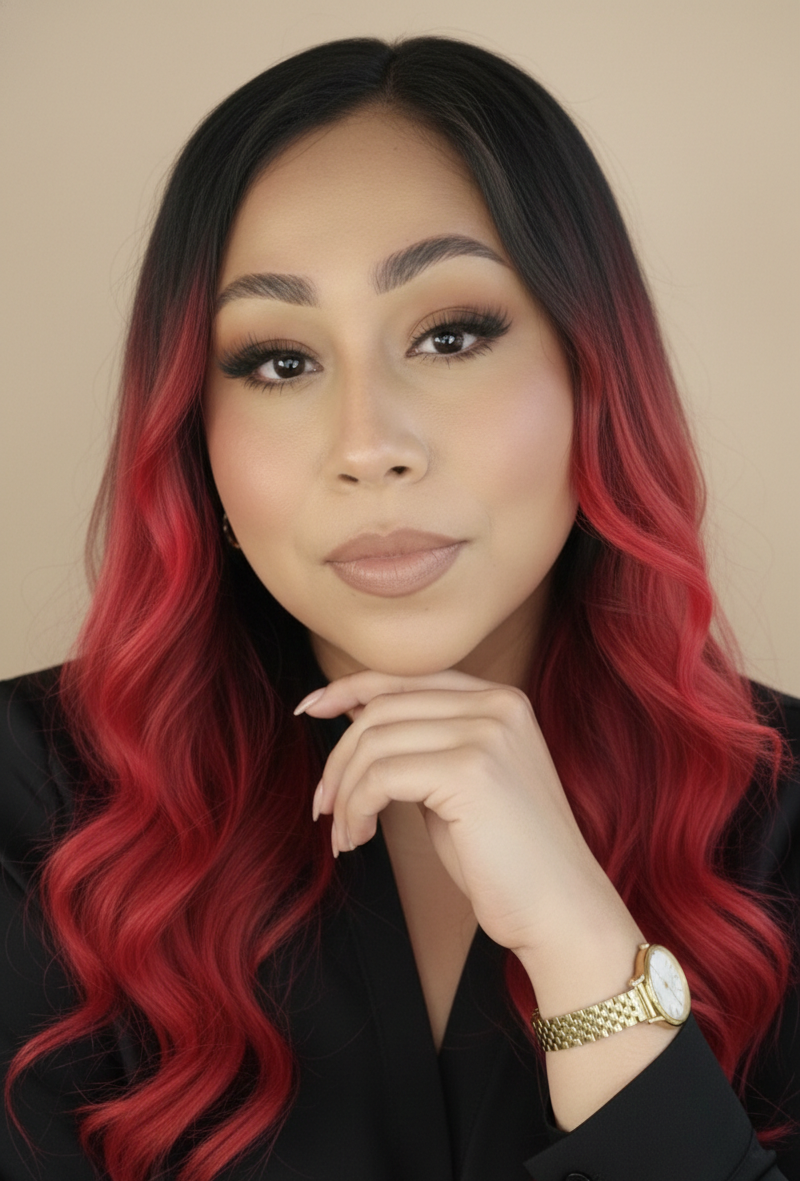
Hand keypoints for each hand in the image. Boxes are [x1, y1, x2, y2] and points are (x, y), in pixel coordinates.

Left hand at [297, 668, 632, 958]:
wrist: (562, 912)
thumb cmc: (506, 860)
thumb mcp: (459, 784)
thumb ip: (421, 744)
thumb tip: (356, 714)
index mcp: (500, 700)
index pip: (406, 676)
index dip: (349, 687)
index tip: (309, 708)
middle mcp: (497, 705)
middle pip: (382, 708)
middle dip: (339, 758)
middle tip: (323, 806)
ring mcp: (487, 733)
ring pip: (374, 742)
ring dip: (345, 793)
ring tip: (345, 834)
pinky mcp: (470, 770)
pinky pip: (380, 778)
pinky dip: (355, 810)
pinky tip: (358, 840)